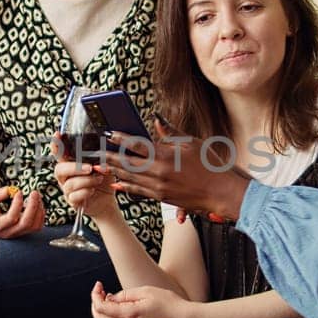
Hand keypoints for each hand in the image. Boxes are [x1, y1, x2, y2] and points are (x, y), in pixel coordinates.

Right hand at [0, 188, 45, 238]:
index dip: (18, 204)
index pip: (11, 218)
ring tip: (35, 196)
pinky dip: (40, 214)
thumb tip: (9, 190)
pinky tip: (36, 204)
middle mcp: (6, 233)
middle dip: (33, 206)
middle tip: (34, 192)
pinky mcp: (22, 233)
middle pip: (26, 223)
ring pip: (34, 226)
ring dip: (38, 209)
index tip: (19, 192)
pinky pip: (37, 227)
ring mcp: (15, 234)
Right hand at [53, 136, 120, 221]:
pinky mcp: (72, 201)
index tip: (57, 134)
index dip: (56, 144)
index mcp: (70, 164)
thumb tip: (100, 147)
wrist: (107, 201)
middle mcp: (65, 177)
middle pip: (59, 169)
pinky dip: (85, 192)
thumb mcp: (103, 166)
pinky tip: (92, 190)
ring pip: (69, 184)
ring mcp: (67, 190)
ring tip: (99, 179)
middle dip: (74, 168)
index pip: (59, 153)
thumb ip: (99, 157)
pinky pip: (74, 196)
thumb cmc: (102, 181)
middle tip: (90, 168)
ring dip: (86, 180)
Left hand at [90, 281, 188, 317]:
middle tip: (99, 289)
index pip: (101, 308)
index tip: (99, 284)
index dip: (95, 295)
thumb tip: (110, 298)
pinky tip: (114, 301)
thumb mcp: (145, 291)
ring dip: (100, 308)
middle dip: (94, 303)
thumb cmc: (166, 302)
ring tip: (106, 294)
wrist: (179, 315)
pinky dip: (108, 312)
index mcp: (129, 314)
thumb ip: (125, 295)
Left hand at [100, 118, 250, 222]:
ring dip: (114, 171)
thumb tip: (156, 120)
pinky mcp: (161, 197)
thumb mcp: (192, 143)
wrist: (221, 192)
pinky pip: (138, 191)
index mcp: (165, 155)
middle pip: (127, 163)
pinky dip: (126, 187)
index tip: (108, 133)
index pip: (136, 145)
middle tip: (96, 151)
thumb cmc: (211, 165)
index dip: (120, 139)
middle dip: (110, 156)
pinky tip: (117, 184)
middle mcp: (158, 172)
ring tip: (101, 165)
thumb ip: (171, 132)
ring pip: (129, 178)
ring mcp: (158, 187)